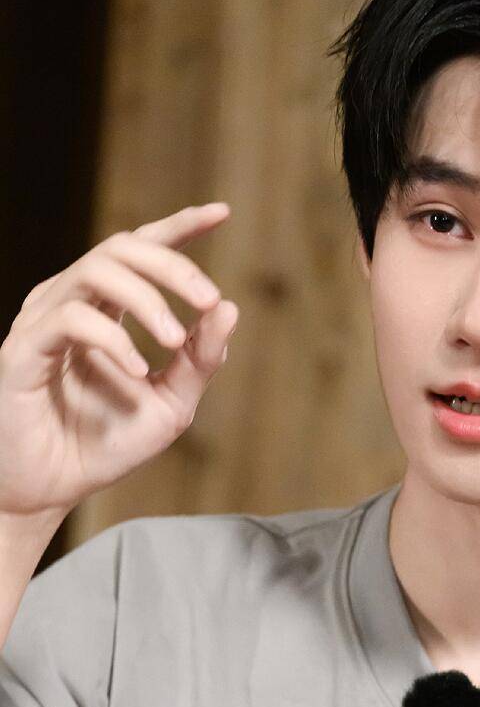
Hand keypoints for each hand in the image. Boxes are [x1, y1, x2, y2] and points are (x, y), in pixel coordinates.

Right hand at [0, 203, 238, 518]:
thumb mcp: (171, 404)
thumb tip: (230, 308)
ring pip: (95, 270)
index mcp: (108, 308)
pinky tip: (139, 369)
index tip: (222, 213)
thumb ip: (200, 360)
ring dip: (147, 298)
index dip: (180, 226)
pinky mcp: (23, 351)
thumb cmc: (106, 444)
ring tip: (174, 337)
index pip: (142, 249)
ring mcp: (43, 323)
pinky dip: (114, 338)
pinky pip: (71, 320)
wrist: (52, 492)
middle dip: (173, 265)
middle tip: (208, 299)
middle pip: (122, 246)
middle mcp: (73, 304)